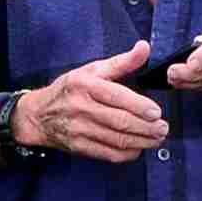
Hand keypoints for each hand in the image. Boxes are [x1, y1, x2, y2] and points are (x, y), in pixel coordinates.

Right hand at [15, 42, 166, 161]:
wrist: (39, 115)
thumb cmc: (71, 89)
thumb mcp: (93, 70)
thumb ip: (122, 62)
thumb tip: (145, 47)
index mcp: (85, 85)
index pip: (116, 96)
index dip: (138, 106)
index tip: (156, 112)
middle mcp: (81, 108)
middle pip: (119, 121)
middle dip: (146, 127)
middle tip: (163, 128)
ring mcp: (79, 130)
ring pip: (117, 139)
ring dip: (141, 141)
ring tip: (157, 138)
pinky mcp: (80, 147)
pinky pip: (108, 154)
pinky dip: (127, 153)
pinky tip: (139, 148)